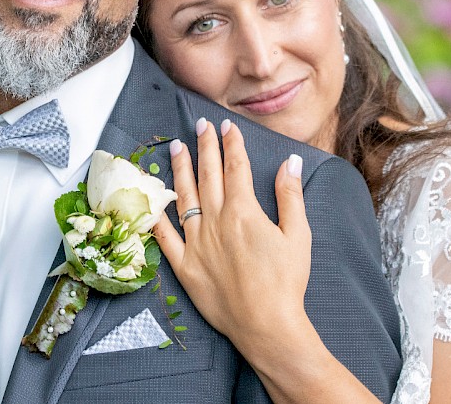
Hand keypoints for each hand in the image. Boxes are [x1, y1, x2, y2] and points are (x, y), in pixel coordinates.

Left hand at [151, 118, 312, 354]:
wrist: (266, 324)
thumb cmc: (286, 282)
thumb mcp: (298, 236)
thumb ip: (290, 196)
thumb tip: (290, 163)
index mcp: (244, 212)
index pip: (235, 167)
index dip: (231, 144)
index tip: (226, 126)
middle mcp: (215, 222)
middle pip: (208, 176)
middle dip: (204, 147)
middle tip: (199, 125)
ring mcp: (196, 243)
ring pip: (183, 198)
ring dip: (179, 170)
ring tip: (175, 148)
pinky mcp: (184, 265)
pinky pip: (164, 237)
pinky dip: (157, 217)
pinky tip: (152, 201)